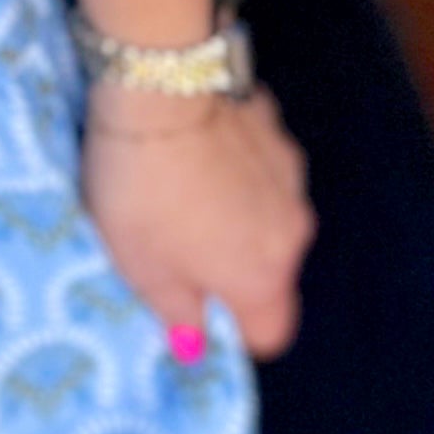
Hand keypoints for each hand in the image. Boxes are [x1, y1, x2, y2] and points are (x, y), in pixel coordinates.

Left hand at [83, 85, 312, 361]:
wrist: (159, 88)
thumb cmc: (143, 193)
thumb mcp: (140, 267)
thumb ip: (176, 313)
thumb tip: (195, 345)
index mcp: (262, 277)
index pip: (270, 334)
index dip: (231, 327)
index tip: (192, 304)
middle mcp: (292, 232)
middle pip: (268, 271)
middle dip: (229, 265)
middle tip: (173, 241)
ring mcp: (290, 176)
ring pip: (265, 215)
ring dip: (235, 213)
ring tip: (179, 186)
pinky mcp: (277, 128)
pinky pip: (259, 167)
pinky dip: (235, 166)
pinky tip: (193, 145)